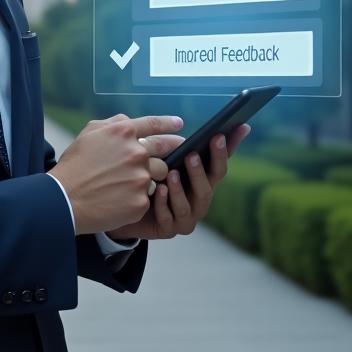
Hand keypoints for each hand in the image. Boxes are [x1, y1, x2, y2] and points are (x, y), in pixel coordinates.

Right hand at [49, 115, 183, 233]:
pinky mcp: (140, 201)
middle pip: (164, 151)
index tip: (180, 124)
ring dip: (150, 177)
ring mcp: (140, 178)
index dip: (169, 123)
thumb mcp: (90, 133)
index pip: (154, 124)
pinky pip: (149, 197)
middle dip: (172, 150)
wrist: (65, 199)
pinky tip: (121, 199)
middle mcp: (136, 152)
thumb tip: (131, 122)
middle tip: (176, 153)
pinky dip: (138, 197)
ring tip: (130, 183)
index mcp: (123, 132)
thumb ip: (114, 124)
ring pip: (159, 175)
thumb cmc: (75, 164)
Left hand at [105, 124, 250, 241]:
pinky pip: (168, 218)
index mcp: (203, 181)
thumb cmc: (154, 177)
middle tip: (192, 155)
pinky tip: (157, 191)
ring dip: (180, 189)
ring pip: (188, 206)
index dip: (222, 152)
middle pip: (207, 188)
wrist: (128, 204)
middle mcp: (199, 201)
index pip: (219, 167)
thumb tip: (187, 122)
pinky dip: (163, 204)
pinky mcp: (168, 229)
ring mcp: (185, 217)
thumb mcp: (167, 158)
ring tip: (171, 173)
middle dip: (200, 171)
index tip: (219, 135)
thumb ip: (180, 145)